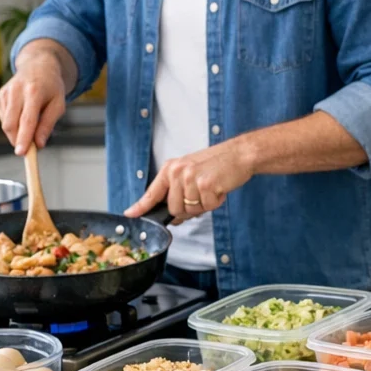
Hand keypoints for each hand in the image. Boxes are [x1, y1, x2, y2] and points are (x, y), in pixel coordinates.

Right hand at [0, 50, 67, 154]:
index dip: (23, 138)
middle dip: (17, 140)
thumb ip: (48, 124)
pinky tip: (22, 114)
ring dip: (17, 133)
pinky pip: (4, 118)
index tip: (21, 153)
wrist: (37, 67)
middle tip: (29, 150)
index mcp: (34, 92)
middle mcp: (16, 91)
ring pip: (6, 123)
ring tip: (32, 125)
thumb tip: (39, 144)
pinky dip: (13, 124)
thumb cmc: (51, 88)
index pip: (27, 120)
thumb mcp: (58, 105)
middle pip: (11, 124)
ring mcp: (5, 93)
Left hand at [125, 139, 253, 222]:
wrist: (240, 154)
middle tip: (202, 196)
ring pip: (190, 210)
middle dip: (188, 209)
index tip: (130, 214)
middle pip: (174, 208)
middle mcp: (178, 172)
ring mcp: (191, 178)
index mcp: (171, 168)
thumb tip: (173, 216)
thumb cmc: (218, 164)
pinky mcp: (206, 185)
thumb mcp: (191, 171)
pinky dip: (215, 202)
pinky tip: (220, 189)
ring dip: (203, 205)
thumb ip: (178, 190)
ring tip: (212, 189)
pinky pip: (206, 207)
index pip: (152, 192)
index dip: (141, 206)